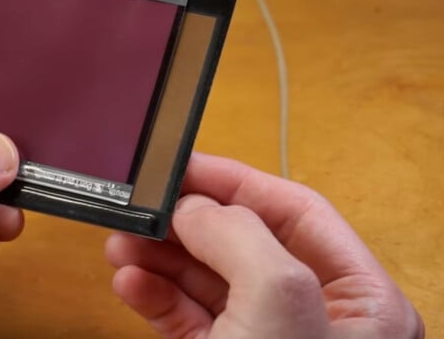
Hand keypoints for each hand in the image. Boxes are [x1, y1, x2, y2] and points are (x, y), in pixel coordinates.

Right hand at [106, 152, 423, 338]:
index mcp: (360, 300)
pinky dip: (153, 296)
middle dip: (186, 221)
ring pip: (207, 278)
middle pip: (242, 241)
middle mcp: (313, 319)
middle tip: (141, 205)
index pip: (296, 213)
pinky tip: (129, 282)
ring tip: (122, 242)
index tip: (182, 163)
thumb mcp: (279, 309)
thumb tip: (196, 208)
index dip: (237, 182)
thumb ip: (242, 239)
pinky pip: (185, 317)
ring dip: (160, 255)